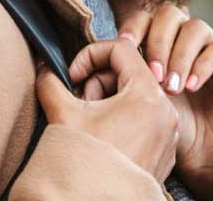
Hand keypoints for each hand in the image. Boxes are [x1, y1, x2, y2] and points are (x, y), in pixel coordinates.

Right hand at [34, 37, 179, 185]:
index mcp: (147, 95)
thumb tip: (44, 68)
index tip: (74, 77)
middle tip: (79, 106)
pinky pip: (145, 120)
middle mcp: (166, 111)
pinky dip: (122, 121)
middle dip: (98, 84)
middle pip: (129, 73)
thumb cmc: (86, 164)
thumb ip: (51, 83)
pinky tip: (104, 141)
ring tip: (90, 126)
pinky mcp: (165, 151)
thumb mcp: (63, 115)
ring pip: (136, 97)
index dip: (90, 56)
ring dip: (108, 103)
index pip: (120, 49)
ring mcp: (168, 133)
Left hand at [81, 1, 212, 199]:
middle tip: (150, 75)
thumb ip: (110, 83)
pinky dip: (202, 65)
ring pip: (195, 27)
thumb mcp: (134, 106)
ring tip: (170, 88)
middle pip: (169, 13)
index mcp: (159, 42)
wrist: (205, 156)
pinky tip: (190, 87)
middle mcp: (185, 38)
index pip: (143, 18)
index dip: (130, 30)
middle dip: (155, 41)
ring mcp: (212, 46)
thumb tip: (76, 72)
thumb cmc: (166, 131)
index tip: (118, 54)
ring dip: (178, 55)